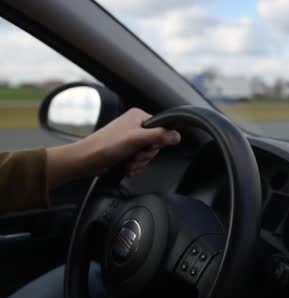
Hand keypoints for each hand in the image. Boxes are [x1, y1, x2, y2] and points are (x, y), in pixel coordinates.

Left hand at [47, 108, 180, 188]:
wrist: (87, 160)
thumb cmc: (106, 146)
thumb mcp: (137, 139)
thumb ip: (159, 136)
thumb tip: (177, 136)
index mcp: (139, 116)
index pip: (162, 129)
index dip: (157, 142)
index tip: (147, 146)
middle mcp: (135, 126)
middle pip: (156, 143)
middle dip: (147, 155)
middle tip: (136, 155)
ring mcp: (131, 138)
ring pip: (149, 153)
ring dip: (141, 162)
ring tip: (130, 162)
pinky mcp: (127, 150)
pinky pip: (141, 159)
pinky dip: (136, 165)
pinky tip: (128, 166)